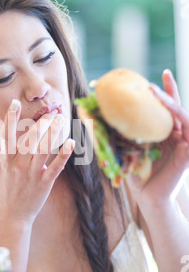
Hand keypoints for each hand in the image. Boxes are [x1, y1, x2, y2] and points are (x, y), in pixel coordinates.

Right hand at [0, 99, 74, 224]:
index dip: (11, 118)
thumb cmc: (2, 188)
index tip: (15, 102)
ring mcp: (31, 174)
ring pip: (42, 150)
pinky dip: (63, 155)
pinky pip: (55, 167)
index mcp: (5, 159)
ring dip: (52, 134)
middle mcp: (17, 165)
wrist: (11, 215)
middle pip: (29, 140)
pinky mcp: (44, 183)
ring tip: (60, 119)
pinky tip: (70, 143)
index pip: (7, 135)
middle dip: (39, 124)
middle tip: (51, 110)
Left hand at [128, 69, 188, 203]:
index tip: (161, 72)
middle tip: (149, 84)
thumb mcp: (126, 151)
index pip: (167, 108)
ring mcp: (185, 143)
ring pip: (182, 115)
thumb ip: (117, 136)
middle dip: (166, 93)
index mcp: (164, 134)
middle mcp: (177, 135)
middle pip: (175, 108)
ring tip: (154, 94)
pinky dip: (181, 119)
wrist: (149, 199)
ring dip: (170, 103)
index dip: (166, 91)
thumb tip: (92, 118)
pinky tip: (173, 111)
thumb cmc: (137, 176)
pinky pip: (188, 131)